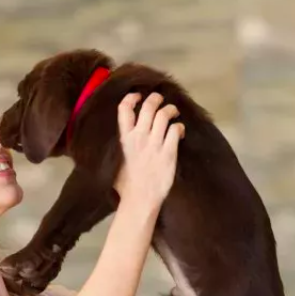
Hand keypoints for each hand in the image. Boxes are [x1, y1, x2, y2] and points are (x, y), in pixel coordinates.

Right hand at [114, 92, 184, 208]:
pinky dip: (179, 127)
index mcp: (124, 139)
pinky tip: (179, 132)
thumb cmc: (126, 186)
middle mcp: (139, 138)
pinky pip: (175, 130)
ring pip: (164, 115)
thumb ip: (118, 148)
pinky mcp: (169, 153)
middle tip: (160, 100)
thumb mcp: (115, 163)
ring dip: (170, 110)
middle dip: (155, 99)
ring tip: (173, 112)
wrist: (140, 199)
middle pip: (148, 106)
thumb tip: (119, 142)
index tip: (137, 95)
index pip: (124, 109)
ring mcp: (155, 144)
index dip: (131, 98)